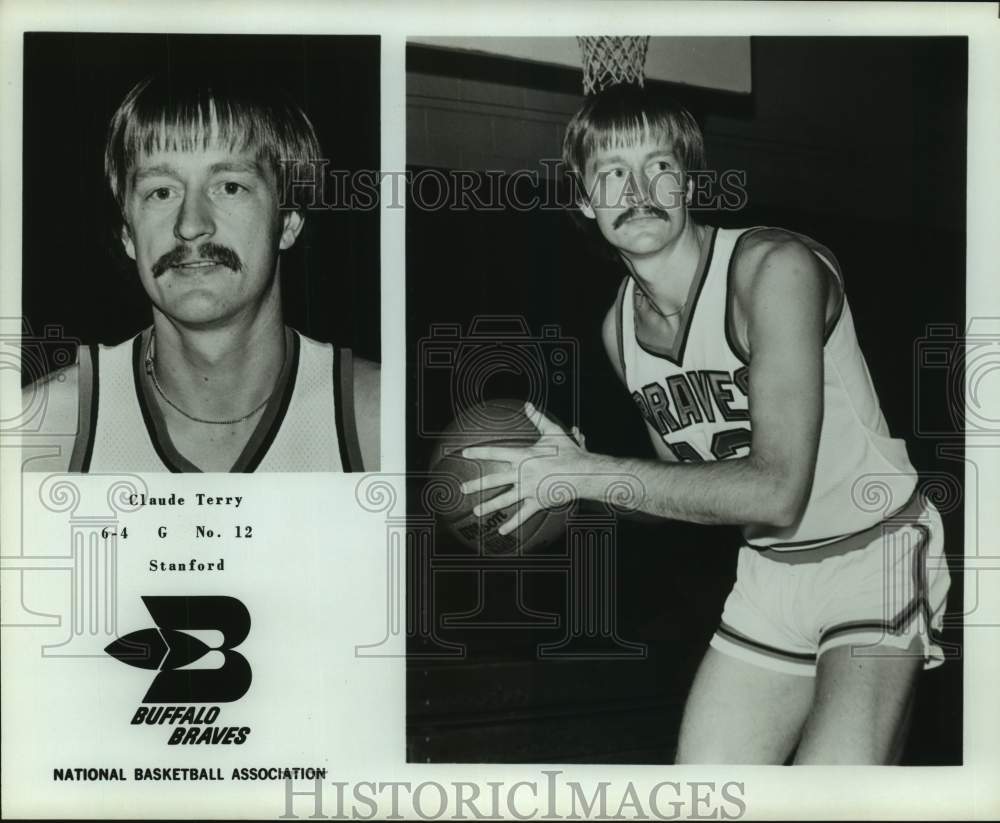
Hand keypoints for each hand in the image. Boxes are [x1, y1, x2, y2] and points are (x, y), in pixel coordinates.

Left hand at [460, 402, 588, 534]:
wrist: (584, 473)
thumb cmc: (569, 452)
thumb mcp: (553, 433)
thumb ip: (538, 419)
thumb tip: (528, 404)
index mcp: (524, 456)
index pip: (496, 452)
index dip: (479, 452)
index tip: (464, 453)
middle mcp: (523, 474)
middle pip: (495, 479)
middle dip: (477, 484)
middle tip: (462, 488)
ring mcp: (529, 490)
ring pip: (505, 499)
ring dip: (489, 506)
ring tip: (475, 511)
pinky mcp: (538, 502)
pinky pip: (523, 514)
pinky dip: (512, 524)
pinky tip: (501, 531)